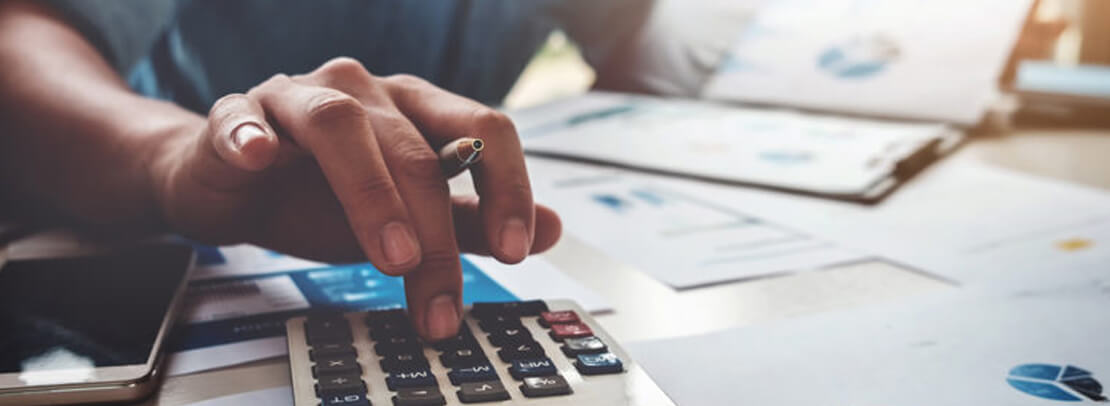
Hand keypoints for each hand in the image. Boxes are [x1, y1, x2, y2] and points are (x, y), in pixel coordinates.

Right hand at [150, 58, 561, 339]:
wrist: (234, 188)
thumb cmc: (322, 196)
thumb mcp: (407, 218)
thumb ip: (472, 222)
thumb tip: (553, 229)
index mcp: (415, 108)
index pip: (483, 130)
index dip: (508, 187)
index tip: (517, 249)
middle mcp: (365, 92)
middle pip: (414, 150)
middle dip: (435, 235)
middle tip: (440, 299)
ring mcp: (298, 97)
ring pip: (341, 126)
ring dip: (371, 192)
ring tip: (392, 256)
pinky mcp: (237, 114)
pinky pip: (243, 117)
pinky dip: (252, 134)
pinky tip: (261, 157)